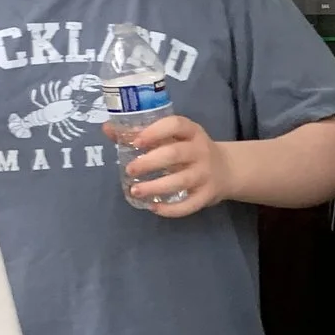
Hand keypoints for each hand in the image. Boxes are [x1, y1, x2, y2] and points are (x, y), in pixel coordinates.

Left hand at [116, 114, 230, 215]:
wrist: (227, 169)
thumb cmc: (189, 150)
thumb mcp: (174, 137)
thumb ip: (142, 133)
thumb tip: (108, 128)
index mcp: (192, 132)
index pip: (175, 125)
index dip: (155, 132)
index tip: (137, 142)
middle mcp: (201, 151)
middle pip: (175, 154)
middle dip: (150, 162)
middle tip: (130, 170)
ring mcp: (205, 174)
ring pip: (181, 181)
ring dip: (156, 187)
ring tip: (135, 191)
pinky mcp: (207, 195)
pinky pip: (190, 205)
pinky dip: (172, 209)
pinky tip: (154, 208)